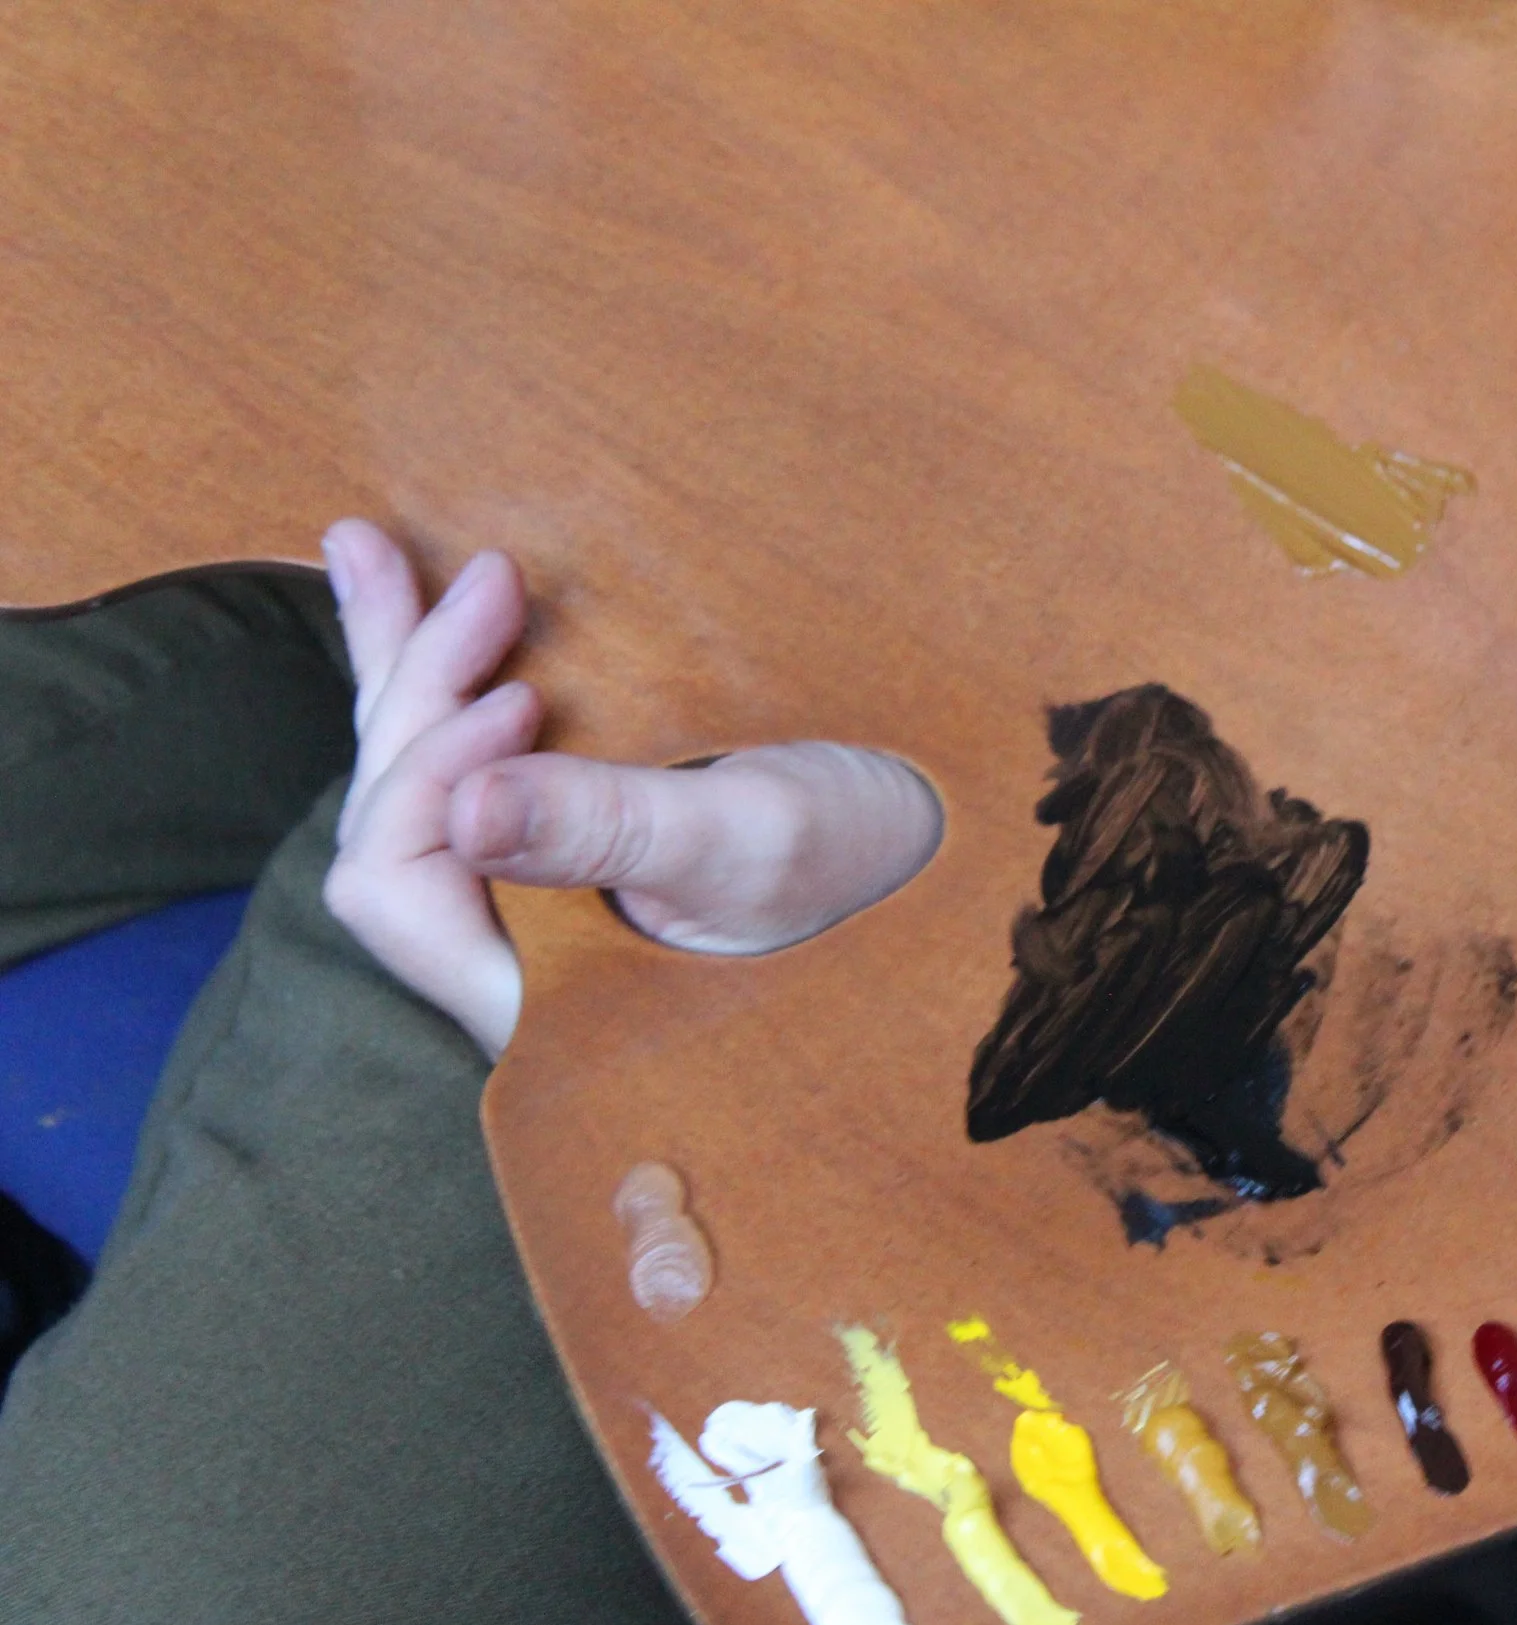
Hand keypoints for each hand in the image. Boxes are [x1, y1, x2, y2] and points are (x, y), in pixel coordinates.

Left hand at [318, 520, 942, 1058]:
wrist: (951, 848)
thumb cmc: (877, 860)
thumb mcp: (757, 835)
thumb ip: (614, 828)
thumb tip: (471, 808)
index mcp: (547, 992)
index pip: (401, 887)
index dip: (431, 778)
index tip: (522, 700)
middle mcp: (517, 953)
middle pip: (397, 819)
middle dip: (420, 688)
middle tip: (489, 580)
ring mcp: (533, 898)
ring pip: (420, 779)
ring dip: (403, 658)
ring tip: (366, 542)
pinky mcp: (568, 846)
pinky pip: (467, 760)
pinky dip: (435, 669)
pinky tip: (395, 578)